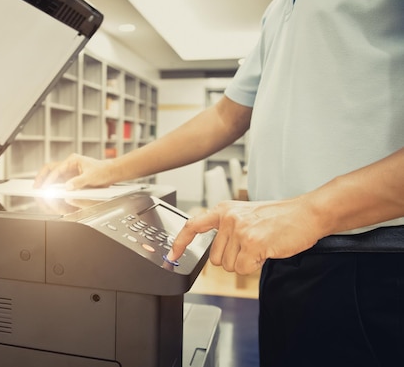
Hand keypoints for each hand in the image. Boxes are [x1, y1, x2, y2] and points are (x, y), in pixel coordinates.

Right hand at [34, 153, 114, 189]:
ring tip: (39, 192)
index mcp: (72, 160)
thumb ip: (79, 181)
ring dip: (45, 184)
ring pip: (52, 176)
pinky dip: (52, 189)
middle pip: (49, 170)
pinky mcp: (70, 179)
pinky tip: (50, 195)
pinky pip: (58, 183)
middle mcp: (68, 165)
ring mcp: (68, 172)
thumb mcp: (91, 176)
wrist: (110, 173)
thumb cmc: (102, 171)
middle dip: (41, 179)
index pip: (56, 170)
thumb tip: (68, 187)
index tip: (45, 188)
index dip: (49, 180)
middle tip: (35, 188)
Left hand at [167, 198, 323, 274]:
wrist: (306, 213)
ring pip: (230, 266)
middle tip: (251, 246)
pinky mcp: (252, 244)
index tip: (172, 255)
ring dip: (245, 262)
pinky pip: (244, 269)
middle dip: (233, 259)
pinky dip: (255, 266)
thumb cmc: (279, 216)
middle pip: (216, 258)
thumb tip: (216, 249)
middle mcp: (228, 219)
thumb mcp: (246, 214)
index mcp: (224, 210)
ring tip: (260, 245)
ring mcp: (240, 231)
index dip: (180, 243)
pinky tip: (266, 251)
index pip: (193, 226)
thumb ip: (227, 227)